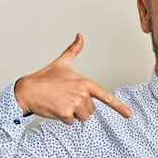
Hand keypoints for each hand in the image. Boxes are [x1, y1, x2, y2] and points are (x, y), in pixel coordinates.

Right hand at [14, 33, 131, 124]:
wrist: (27, 90)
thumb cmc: (45, 78)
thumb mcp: (62, 62)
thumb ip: (74, 50)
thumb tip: (80, 36)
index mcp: (84, 83)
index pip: (106, 96)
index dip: (119, 107)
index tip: (129, 115)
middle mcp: (82, 93)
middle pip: (91, 109)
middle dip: (80, 107)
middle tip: (66, 98)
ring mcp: (74, 104)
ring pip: (83, 117)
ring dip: (73, 114)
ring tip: (61, 103)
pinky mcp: (66, 114)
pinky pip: (72, 122)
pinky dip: (64, 118)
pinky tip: (56, 109)